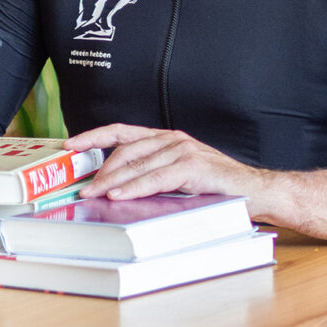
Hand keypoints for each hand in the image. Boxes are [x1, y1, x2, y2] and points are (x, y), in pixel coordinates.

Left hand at [65, 124, 267, 201]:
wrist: (255, 191)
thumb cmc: (216, 187)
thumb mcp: (178, 176)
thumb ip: (152, 174)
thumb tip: (115, 188)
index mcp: (165, 138)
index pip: (121, 132)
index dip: (93, 136)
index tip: (70, 144)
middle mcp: (171, 139)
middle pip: (124, 150)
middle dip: (99, 169)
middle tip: (82, 187)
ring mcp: (182, 150)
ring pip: (136, 164)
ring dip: (111, 181)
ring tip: (93, 193)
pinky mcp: (192, 166)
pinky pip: (155, 178)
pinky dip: (134, 187)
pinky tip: (119, 195)